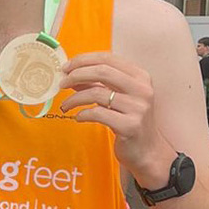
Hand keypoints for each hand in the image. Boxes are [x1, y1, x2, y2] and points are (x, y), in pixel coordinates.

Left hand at [59, 52, 172, 185]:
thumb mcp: (117, 98)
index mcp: (140, 77)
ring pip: (96, 94)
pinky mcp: (130, 126)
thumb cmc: (129, 121)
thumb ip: (97, 85)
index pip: (108, 58)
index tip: (65, 67)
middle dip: (76, 75)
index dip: (83, 60)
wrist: (147, 150)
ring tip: (65, 106)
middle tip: (61, 84)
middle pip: (102, 71)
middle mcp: (142, 89)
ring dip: (74, 99)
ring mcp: (138, 108)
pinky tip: (78, 118)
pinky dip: (82, 114)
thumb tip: (71, 75)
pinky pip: (98, 114)